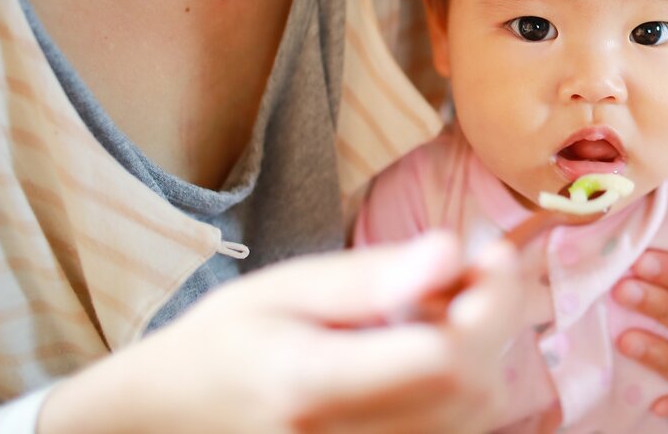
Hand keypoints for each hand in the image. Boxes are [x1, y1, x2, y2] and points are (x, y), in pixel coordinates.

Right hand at [39, 232, 520, 433]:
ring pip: (473, 416)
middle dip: (491, 323)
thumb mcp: (285, 288)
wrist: (173, 419)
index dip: (490, 306)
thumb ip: (370, 277)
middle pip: (472, 391)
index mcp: (310, 386)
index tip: (494, 254)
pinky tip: (428, 351)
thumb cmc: (226, 342)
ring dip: (481, 353)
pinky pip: (451, 431)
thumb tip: (452, 251)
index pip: (443, 360)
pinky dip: (461, 386)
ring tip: (438, 308)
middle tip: (470, 270)